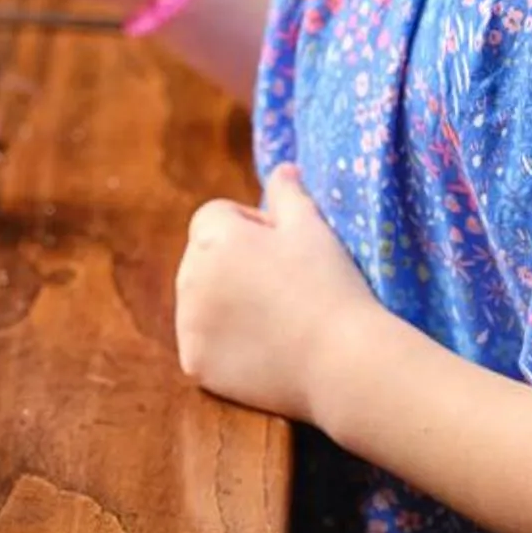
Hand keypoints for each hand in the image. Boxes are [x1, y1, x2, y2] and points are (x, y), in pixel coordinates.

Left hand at [174, 166, 383, 425]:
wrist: (343, 360)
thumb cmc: (331, 285)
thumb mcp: (312, 226)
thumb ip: (287, 193)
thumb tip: (282, 169)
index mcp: (211, 235)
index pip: (216, 217)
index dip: (254, 229)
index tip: (289, 254)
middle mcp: (188, 276)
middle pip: (203, 260)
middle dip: (234, 266)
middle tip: (286, 291)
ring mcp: (188, 323)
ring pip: (200, 304)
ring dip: (226, 307)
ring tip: (277, 323)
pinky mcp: (195, 363)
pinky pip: (203, 348)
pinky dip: (226, 350)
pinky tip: (265, 353)